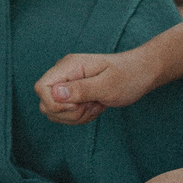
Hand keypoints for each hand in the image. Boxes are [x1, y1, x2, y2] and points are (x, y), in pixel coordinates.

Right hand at [33, 46, 161, 124]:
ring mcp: (67, 83)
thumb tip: (55, 94)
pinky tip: (96, 106)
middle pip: (46, 103)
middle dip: (69, 113)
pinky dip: (80, 117)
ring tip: (96, 105)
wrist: (141, 73)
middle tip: (93, 105)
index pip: (41, 87)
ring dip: (76, 116)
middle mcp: (63, 73)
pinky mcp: (72, 93)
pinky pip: (66, 113)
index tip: (79, 104)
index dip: (56, 103)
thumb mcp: (107, 85)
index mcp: (68, 66)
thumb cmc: (128, 76)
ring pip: (55, 112)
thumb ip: (81, 89)